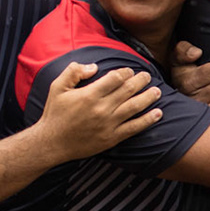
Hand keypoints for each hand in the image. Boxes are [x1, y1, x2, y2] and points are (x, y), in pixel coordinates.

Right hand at [39, 62, 163, 157]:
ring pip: (135, 107)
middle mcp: (101, 109)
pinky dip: (148, 120)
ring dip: (149, 97)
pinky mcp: (112, 138)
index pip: (115, 78)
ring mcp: (108, 124)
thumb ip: (73, 72)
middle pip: (128, 90)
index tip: (129, 71)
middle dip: (141, 81)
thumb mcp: (57, 87)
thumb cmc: (54, 113)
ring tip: (157, 91)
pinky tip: (158, 114)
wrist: (51, 143)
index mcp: (89, 95)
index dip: (125, 72)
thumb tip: (95, 66)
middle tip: (148, 76)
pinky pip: (134, 128)